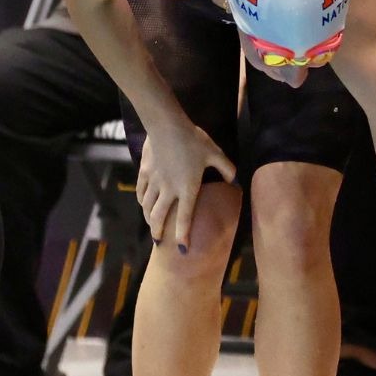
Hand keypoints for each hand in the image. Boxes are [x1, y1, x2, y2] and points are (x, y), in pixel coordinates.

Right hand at [138, 123, 235, 249]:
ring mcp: (154, 182)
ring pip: (147, 206)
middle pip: (159, 217)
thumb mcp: (215, 153)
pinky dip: (141, 201)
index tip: (182, 250)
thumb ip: (226, 168)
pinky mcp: (144, 172)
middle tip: (159, 241)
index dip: (183, 236)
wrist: (166, 125)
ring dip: (148, 218)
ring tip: (151, 224)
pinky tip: (143, 203)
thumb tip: (235, 180)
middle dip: (158, 232)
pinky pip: (140, 191)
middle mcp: (168, 190)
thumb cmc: (193, 140)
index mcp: (187, 188)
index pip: (185, 218)